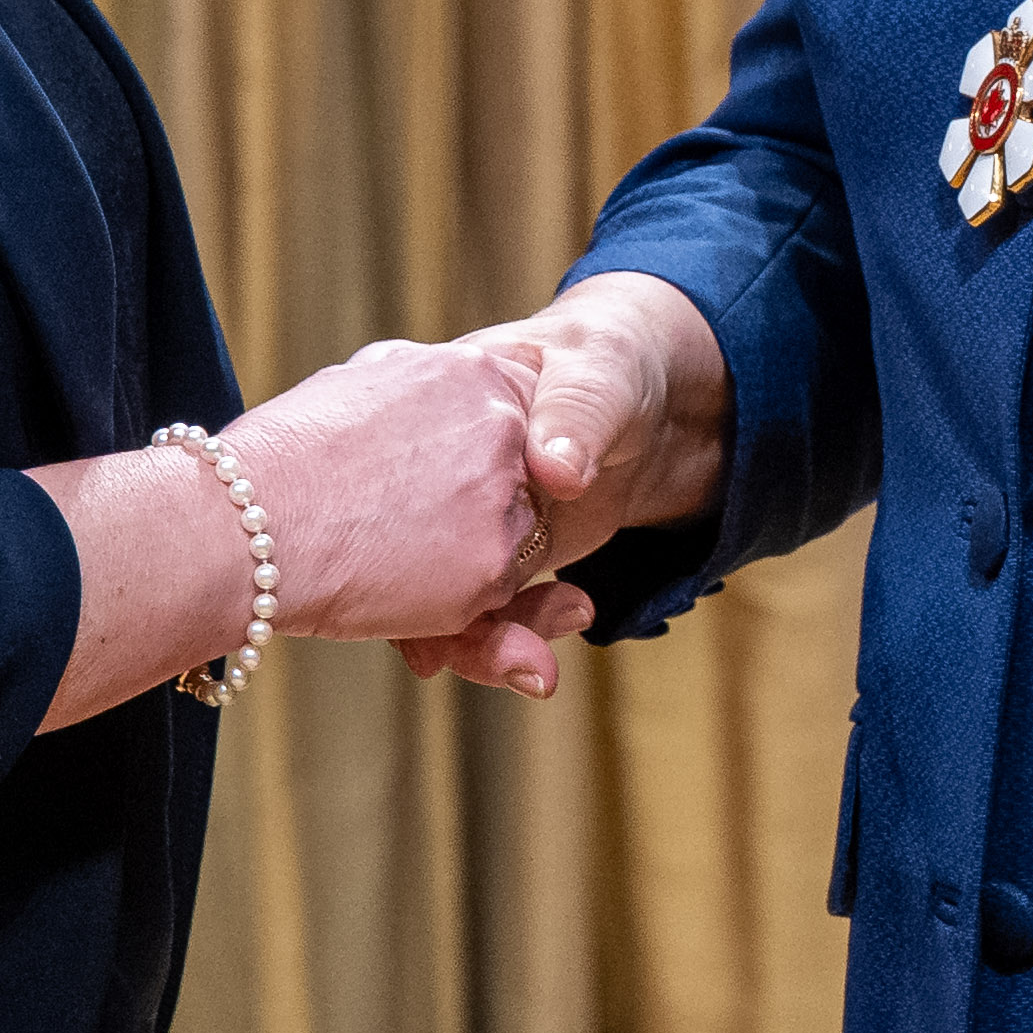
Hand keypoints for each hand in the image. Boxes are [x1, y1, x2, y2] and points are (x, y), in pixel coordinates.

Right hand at [221, 336, 551, 648]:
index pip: (530, 407)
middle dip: (479, 507)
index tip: (457, 472)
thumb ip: (420, 385)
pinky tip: (389, 586)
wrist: (241, 528)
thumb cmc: (282, 458)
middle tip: (407, 520)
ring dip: (464, 558)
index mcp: (473, 371)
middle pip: (522, 479)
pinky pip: (492, 598)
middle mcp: (500, 427)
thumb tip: (431, 392)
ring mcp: (501, 498)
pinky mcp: (491, 569)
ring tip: (387, 551)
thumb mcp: (362, 383)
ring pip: (513, 542)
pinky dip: (452, 605)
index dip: (494, 447)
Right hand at [398, 276, 731, 698]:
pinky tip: (530, 665)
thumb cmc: (618, 363)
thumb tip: (556, 469)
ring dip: (473, 639)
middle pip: (412, 541)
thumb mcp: (604, 373)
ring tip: (529, 668)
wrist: (653, 400)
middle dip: (424, 609)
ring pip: (441, 586)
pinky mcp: (493, 552)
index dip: (379, 520)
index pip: (398, 456)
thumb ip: (577, 416)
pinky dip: (498, 642)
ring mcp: (464, 510)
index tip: (400, 586)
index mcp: (455, 395)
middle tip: (442, 652)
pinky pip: (479, 608)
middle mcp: (447, 459)